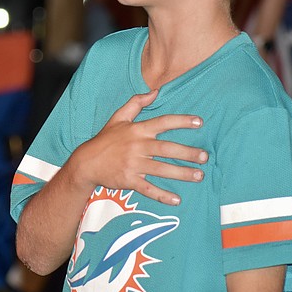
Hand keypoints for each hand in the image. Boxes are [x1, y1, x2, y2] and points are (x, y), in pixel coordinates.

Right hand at [73, 89, 205, 204]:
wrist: (87, 162)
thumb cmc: (105, 139)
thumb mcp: (118, 117)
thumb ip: (136, 102)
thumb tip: (155, 91)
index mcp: (137, 130)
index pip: (163, 122)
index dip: (182, 121)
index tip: (200, 122)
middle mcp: (137, 146)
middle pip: (166, 149)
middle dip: (187, 153)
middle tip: (204, 157)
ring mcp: (133, 164)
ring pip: (161, 169)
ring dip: (181, 173)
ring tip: (199, 176)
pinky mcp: (129, 179)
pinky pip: (148, 189)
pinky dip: (162, 195)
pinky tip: (176, 199)